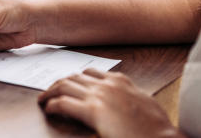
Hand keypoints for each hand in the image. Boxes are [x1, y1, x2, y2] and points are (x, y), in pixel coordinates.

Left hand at [38, 69, 180, 136]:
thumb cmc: (156, 127)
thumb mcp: (145, 103)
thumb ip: (130, 96)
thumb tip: (125, 100)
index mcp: (121, 81)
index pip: (91, 73)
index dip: (76, 78)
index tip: (69, 83)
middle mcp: (108, 84)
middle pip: (75, 76)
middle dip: (60, 82)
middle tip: (51, 91)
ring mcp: (99, 95)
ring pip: (65, 85)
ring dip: (51, 91)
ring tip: (44, 98)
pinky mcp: (93, 111)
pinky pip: (64, 103)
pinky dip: (53, 104)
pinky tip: (49, 108)